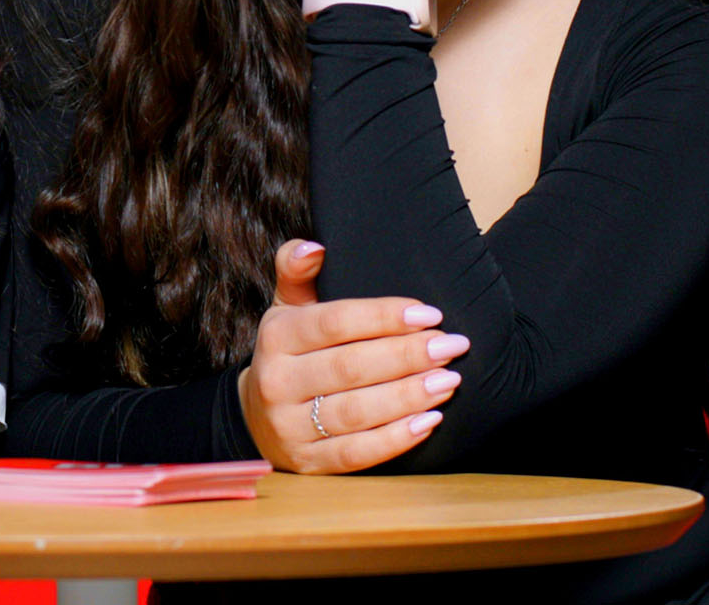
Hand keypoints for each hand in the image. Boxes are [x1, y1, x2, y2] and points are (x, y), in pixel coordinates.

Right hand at [236, 240, 466, 473]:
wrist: (256, 416)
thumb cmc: (290, 352)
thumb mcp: (287, 307)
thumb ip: (297, 270)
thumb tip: (315, 246)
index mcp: (276, 336)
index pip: (334, 323)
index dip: (384, 317)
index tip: (429, 314)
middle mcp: (277, 381)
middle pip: (350, 367)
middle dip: (407, 355)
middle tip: (452, 345)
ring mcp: (289, 426)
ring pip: (356, 412)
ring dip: (408, 396)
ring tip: (450, 380)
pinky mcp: (308, 463)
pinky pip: (356, 453)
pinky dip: (395, 439)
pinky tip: (429, 421)